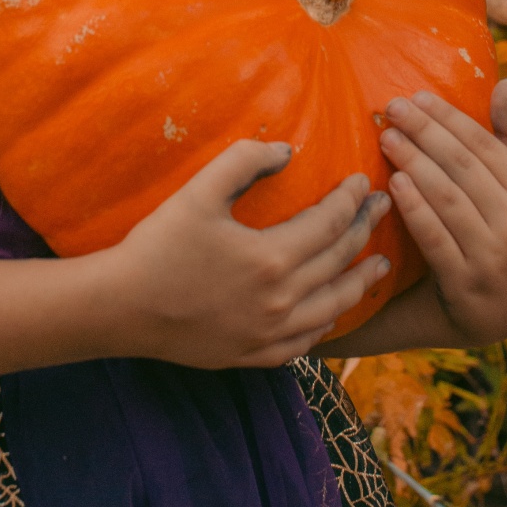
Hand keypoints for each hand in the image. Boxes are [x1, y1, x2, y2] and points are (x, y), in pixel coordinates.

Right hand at [104, 141, 391, 368]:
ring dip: (360, 282)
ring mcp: (271, 334)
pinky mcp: (255, 356)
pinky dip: (329, 322)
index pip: (330, 223)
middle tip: (384, 209)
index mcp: (272, 258)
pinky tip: (333, 311)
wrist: (123, 307)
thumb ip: (244, 161)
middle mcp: (282, 301)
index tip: (364, 181)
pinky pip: (308, 341)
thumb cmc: (158, 244)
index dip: (352, 199)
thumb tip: (287, 151)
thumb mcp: (199, 191)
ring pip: (333, 307)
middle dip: (366, 231)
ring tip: (379, 267)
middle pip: (339, 262)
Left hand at [378, 80, 506, 345]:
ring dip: (414, 163)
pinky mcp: (468, 286)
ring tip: (388, 138)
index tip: (418, 96)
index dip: (449, 118)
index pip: (485, 146)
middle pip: (463, 167)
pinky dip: (415, 209)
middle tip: (393, 108)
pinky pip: (436, 239)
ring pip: (448, 199)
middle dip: (425, 133)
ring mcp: (495, 258)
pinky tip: (394, 184)